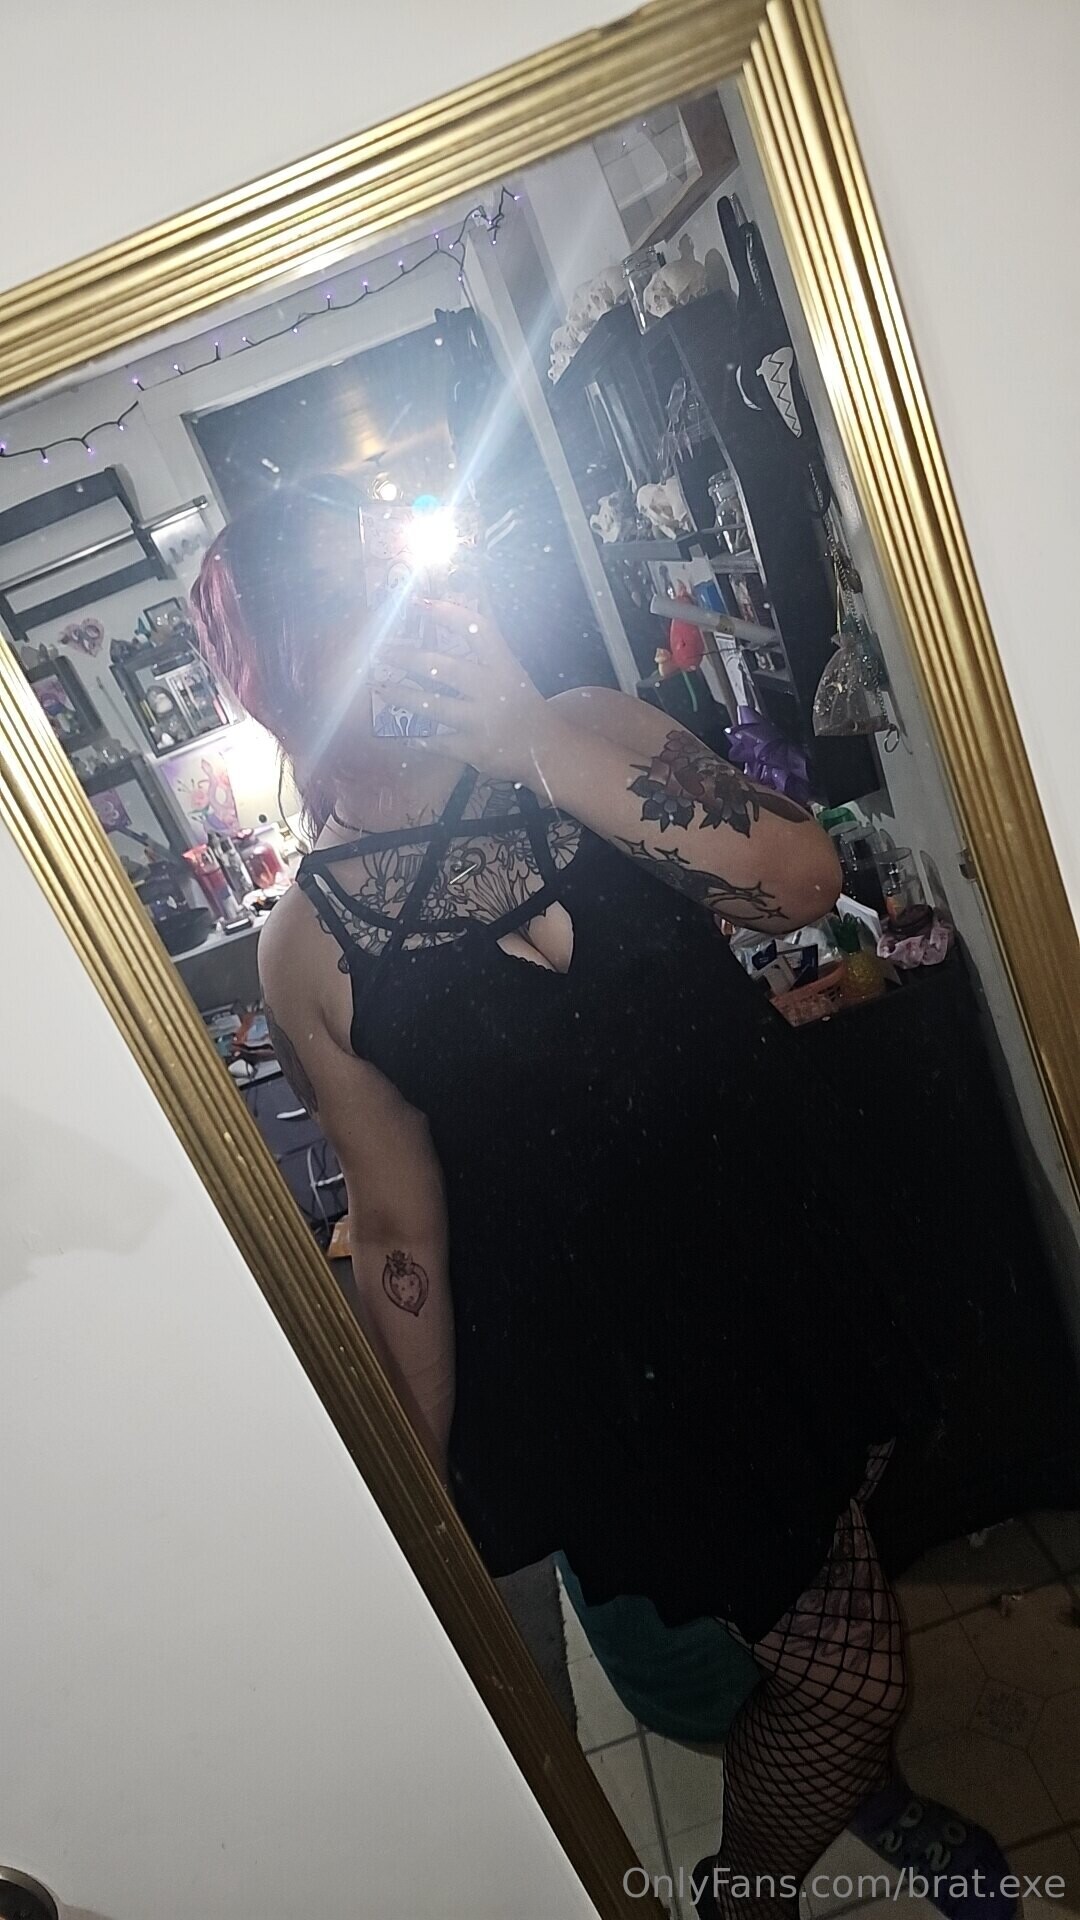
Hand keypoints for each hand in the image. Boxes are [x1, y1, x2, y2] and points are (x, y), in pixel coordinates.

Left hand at [368, 599, 554, 781]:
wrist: (549, 749)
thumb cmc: (523, 705)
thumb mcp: (512, 671)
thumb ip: (487, 648)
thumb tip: (465, 606)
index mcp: (504, 665)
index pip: (476, 630)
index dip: (448, 613)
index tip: (418, 602)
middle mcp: (494, 689)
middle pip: (445, 668)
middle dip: (409, 659)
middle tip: (382, 652)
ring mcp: (484, 721)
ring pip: (435, 706)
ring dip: (403, 697)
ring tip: (381, 689)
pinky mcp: (476, 749)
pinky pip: (439, 742)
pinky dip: (419, 738)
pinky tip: (402, 733)